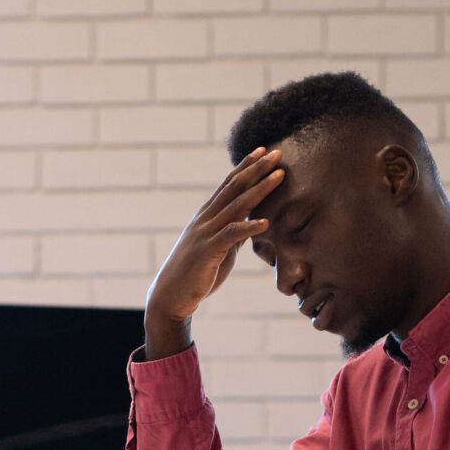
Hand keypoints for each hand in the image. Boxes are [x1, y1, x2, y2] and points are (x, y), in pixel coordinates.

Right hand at [144, 147, 283, 358]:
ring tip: (279, 175)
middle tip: (277, 152)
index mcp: (207, 215)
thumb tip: (252, 224)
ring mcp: (205, 233)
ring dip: (260, 189)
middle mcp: (205, 218)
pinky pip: (231, 235)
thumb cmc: (195, 276)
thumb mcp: (220, 250)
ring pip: (236, 205)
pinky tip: (266, 222)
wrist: (170, 297)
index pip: (229, 184)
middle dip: (257, 169)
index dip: (247, 167)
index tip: (264, 152)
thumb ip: (234, 235)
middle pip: (234, 187)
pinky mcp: (207, 251)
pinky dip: (248, 227)